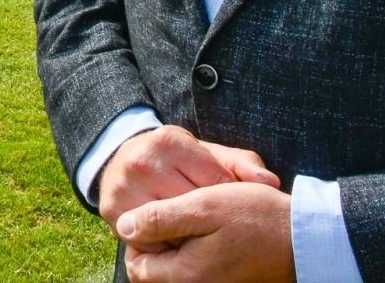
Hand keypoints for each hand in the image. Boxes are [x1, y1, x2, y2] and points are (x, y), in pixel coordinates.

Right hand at [98, 125, 278, 234]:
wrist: (121, 158)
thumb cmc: (176, 160)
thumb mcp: (207, 154)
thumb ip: (241, 164)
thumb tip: (272, 183)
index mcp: (170, 142)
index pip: (214, 184)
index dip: (227, 201)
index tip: (230, 208)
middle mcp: (144, 162)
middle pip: (192, 208)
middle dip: (209, 220)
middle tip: (218, 227)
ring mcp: (125, 187)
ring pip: (171, 228)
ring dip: (187, 236)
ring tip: (199, 235)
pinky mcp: (113, 210)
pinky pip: (149, 240)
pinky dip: (165, 244)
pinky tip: (175, 237)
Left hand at [119, 183, 293, 282]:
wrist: (305, 238)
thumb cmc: (257, 218)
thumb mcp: (204, 205)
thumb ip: (159, 218)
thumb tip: (125, 227)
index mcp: (186, 275)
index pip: (137, 265)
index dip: (139, 236)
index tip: (158, 211)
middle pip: (153, 271)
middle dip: (156, 242)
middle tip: (175, 212)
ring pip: (175, 269)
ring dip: (176, 245)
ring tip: (194, 217)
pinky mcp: (226, 281)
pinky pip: (195, 271)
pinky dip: (194, 251)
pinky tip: (210, 228)